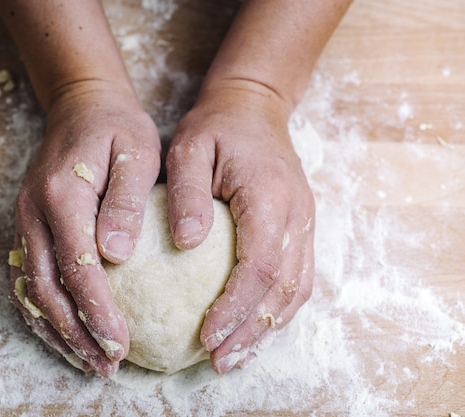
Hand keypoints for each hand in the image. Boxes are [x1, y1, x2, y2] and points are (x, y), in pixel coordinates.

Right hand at [10, 84, 160, 375]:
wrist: (82, 104)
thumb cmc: (117, 127)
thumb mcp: (136, 152)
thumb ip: (125, 202)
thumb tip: (116, 256)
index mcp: (62, 195)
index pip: (77, 266)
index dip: (97, 310)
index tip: (120, 344)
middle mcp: (34, 213)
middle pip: (48, 288)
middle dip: (77, 333)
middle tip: (106, 366)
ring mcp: (25, 220)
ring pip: (32, 289)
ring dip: (58, 330)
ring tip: (87, 361)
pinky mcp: (29, 225)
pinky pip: (28, 277)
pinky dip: (43, 311)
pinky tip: (63, 333)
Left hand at [166, 82, 314, 373]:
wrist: (255, 105)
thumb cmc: (216, 127)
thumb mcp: (189, 149)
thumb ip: (188, 194)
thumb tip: (186, 244)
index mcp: (268, 196)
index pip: (260, 266)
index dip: (236, 307)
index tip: (208, 336)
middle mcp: (296, 214)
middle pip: (283, 287)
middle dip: (251, 330)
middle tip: (219, 361)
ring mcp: (304, 221)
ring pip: (297, 288)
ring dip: (267, 327)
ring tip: (235, 355)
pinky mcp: (301, 226)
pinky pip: (299, 276)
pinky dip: (279, 308)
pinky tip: (255, 326)